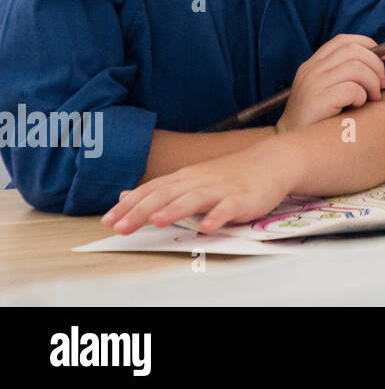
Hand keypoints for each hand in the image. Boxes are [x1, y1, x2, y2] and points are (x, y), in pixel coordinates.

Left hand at [101, 137, 300, 233]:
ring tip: (157, 221)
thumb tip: (126, 195)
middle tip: (121, 227)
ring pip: (194, 198)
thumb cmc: (231, 174)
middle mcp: (199, 181)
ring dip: (175, 209)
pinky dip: (217, 216)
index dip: (129, 205)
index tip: (108, 220)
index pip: (151, 190)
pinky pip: (228, 207)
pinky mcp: (242, 198)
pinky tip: (207, 226)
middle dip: (142, 210)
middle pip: (166, 194)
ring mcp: (221, 189)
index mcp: (185, 178)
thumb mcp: (192, 178)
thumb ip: (160, 189)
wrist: (272, 161)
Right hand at [277, 34, 384, 133]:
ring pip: (356, 67)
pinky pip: (351, 89)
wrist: (294, 148)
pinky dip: (362, 97)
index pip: (343, 40)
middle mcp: (311, 70)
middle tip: (382, 85)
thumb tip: (383, 57)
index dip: (368, 45)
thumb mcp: (331, 90)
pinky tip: (358, 107)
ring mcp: (312, 84)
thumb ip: (349, 73)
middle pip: (353, 51)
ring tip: (373, 98)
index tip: (383, 60)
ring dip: (372, 82)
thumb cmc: (321, 120)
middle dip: (376, 65)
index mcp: (314, 64)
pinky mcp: (316, 101)